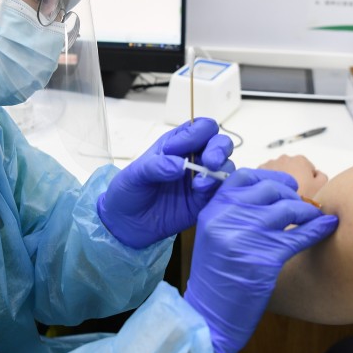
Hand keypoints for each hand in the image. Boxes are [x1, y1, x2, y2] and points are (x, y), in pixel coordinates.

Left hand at [97, 118, 234, 248]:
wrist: (127, 224)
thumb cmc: (129, 191)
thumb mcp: (135, 176)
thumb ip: (156, 167)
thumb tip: (180, 165)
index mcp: (177, 144)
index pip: (199, 128)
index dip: (195, 134)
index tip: (175, 150)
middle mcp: (194, 158)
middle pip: (220, 143)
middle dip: (219, 149)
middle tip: (210, 161)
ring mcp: (201, 180)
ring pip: (226, 166)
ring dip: (219, 171)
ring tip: (200, 185)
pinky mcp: (205, 201)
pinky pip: (222, 191)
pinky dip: (219, 190)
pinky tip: (203, 194)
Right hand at [183, 169, 338, 352]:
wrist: (209, 316)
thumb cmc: (215, 279)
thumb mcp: (214, 237)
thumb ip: (233, 214)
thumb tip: (271, 197)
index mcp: (212, 210)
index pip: (244, 177)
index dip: (270, 177)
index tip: (287, 184)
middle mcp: (227, 218)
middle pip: (269, 190)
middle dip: (292, 194)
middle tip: (302, 206)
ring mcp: (245, 237)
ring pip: (288, 209)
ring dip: (308, 211)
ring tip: (315, 217)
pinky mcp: (265, 259)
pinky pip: (299, 236)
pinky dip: (317, 229)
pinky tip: (327, 226)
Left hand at [259, 154, 327, 200]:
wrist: (278, 209)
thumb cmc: (302, 199)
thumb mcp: (322, 187)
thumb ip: (322, 176)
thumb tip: (316, 173)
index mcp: (300, 160)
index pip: (308, 168)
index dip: (309, 181)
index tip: (306, 191)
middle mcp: (283, 158)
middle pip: (292, 168)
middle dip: (293, 178)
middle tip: (294, 195)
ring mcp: (269, 164)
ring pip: (278, 172)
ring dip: (280, 181)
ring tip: (282, 196)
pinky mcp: (257, 174)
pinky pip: (265, 177)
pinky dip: (268, 183)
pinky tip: (272, 195)